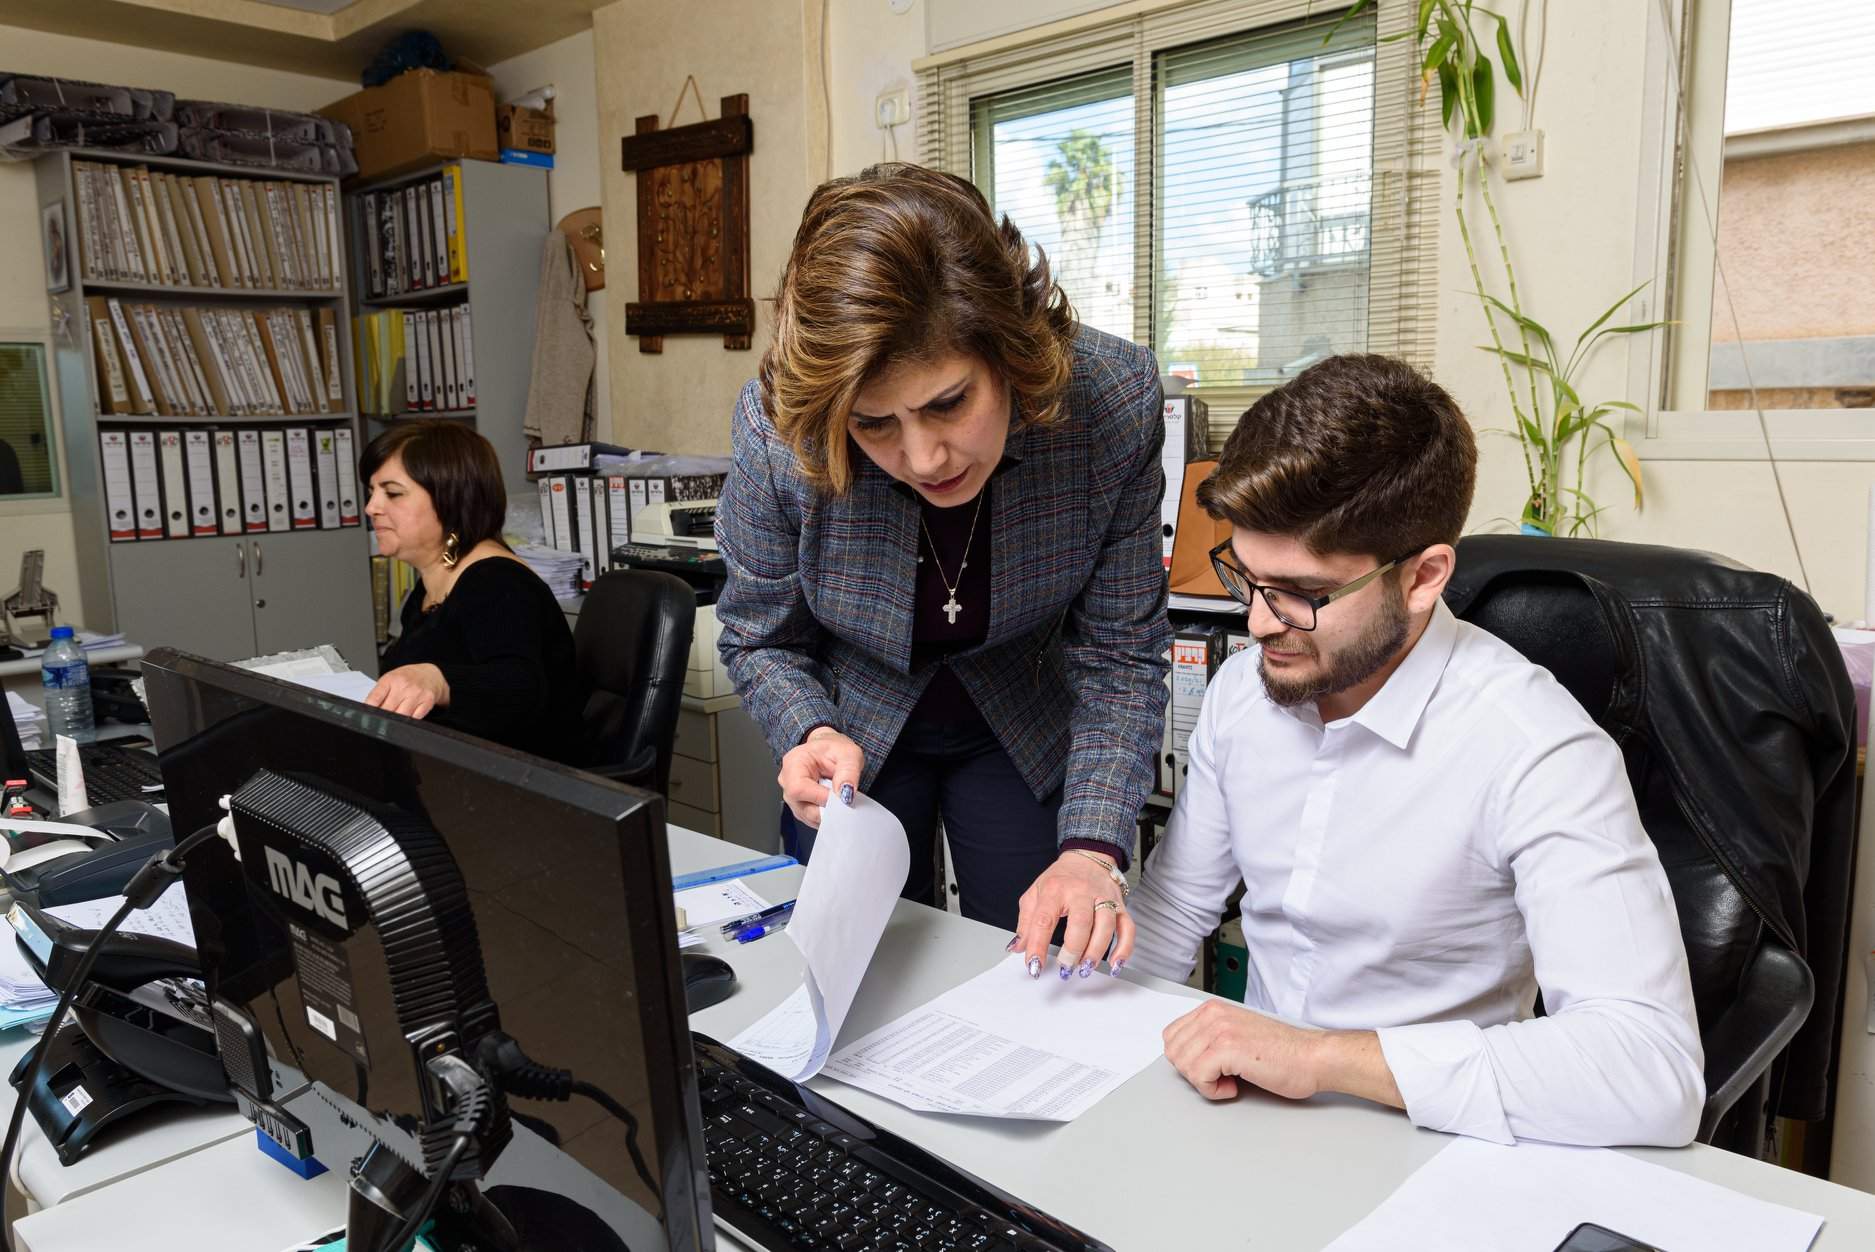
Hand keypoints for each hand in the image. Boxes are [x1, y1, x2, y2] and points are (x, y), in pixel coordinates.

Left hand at [365, 663, 449, 718]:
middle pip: (387, 710)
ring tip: (396, 713)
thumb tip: (368, 710)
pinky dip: (410, 719)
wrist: (430, 674)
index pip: (374, 699)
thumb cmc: (407, 678)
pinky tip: (409, 713)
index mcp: (390, 679)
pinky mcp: (427, 702)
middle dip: (383, 716)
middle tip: (383, 716)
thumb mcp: (390, 679)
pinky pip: (415, 718)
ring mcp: (416, 694)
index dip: (369, 709)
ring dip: (396, 719)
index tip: (368, 716)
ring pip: (401, 716)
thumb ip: (379, 693)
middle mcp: (404, 685)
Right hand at [777, 727, 863, 828]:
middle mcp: (787, 780)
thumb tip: (845, 794)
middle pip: (802, 807)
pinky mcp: (800, 806)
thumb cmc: (834, 749)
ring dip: (827, 814)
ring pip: (807, 816)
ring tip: (839, 798)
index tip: (841, 797)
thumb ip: (848, 772)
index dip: (821, 798)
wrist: (830, 751)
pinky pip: (811, 819)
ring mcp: (791, 796)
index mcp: (794, 762)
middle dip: (826, 808)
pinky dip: (826, 816)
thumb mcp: (848, 754)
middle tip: (844, 800)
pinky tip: (834, 805)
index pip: (799, 789)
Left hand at [1012, 850, 1133, 979]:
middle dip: (1073, 949)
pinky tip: (1115, 964)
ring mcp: (1103, 898)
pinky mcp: (1120, 906)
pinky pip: (1127, 928)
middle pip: (1081, 922)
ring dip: (1096, 951)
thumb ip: (1025, 922)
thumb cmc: (1061, 878)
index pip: (1043, 920)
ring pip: (1106, 926)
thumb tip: (1018, 948)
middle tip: (1065, 967)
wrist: (1088, 856)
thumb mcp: (1035, 893)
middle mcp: (1081, 892)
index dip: (1037, 946)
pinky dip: (1124, 949)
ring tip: (1085, 968)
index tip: (1034, 966)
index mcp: (1055, 890)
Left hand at [1162, 1001, 1326, 1101]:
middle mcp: (1214, 1015)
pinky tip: (1235, 1086)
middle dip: (1194, 1072)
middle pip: (1174, 1052)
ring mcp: (1220, 1030)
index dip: (1187, 1060)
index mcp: (1213, 1009)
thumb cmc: (1283, 1052)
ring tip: (1231, 1080)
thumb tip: (1184, 1056)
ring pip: (1184, 1065)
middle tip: (1221, 1076)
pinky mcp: (1228, 1049)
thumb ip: (1210, 1038)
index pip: (1171, 1036)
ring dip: (1205, 1082)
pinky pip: (1198, 1077)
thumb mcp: (1236, 1034)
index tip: (1210, 1067)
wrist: (1313, 1058)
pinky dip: (1214, 1091)